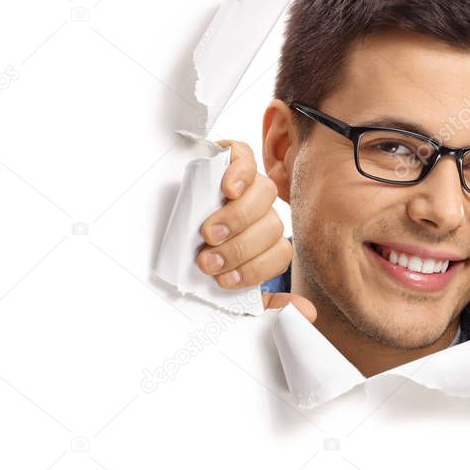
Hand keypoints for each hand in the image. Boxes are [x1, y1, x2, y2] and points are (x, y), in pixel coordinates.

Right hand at [197, 139, 316, 321]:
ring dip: (237, 218)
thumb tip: (305, 312)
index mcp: (267, 240)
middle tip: (208, 259)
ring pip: (265, 194)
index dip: (255, 270)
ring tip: (208, 232)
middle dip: (240, 249)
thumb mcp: (224, 281)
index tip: (223, 280)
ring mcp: (252, 183)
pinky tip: (228, 190)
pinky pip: (246, 158)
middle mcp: (265, 211)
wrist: (164, 212)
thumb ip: (264, 301)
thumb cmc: (196, 250)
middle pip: (274, 227)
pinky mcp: (235, 157)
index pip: (281, 254)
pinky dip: (240, 173)